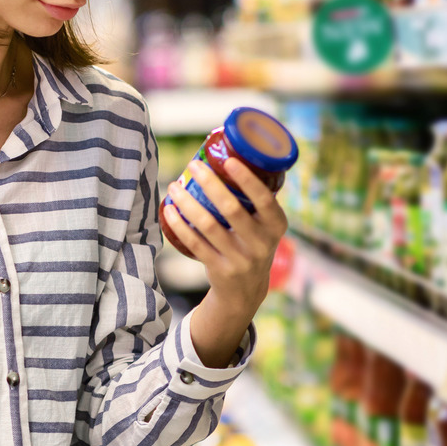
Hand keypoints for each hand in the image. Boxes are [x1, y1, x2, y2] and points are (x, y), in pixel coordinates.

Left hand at [164, 158, 288, 358]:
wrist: (245, 291)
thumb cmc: (252, 243)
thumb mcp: (265, 226)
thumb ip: (257, 201)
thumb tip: (236, 154)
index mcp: (276, 226)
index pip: (265, 200)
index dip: (247, 180)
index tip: (229, 161)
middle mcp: (261, 244)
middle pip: (231, 209)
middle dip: (209, 183)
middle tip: (193, 165)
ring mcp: (240, 259)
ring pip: (208, 225)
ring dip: (187, 202)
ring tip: (174, 186)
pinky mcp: (219, 269)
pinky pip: (194, 243)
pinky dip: (179, 225)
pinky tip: (169, 210)